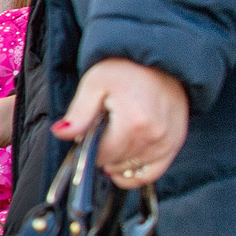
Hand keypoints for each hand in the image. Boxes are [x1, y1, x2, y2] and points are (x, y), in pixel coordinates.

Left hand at [55, 58, 188, 188]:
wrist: (159, 60)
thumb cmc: (124, 69)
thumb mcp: (94, 85)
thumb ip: (78, 113)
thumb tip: (60, 133)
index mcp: (134, 123)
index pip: (101, 156)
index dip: (87, 147)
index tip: (87, 132)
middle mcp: (154, 137)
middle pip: (115, 163)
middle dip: (102, 152)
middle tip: (101, 130)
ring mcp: (168, 143)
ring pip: (130, 170)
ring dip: (116, 161)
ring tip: (114, 138)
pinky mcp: (175, 144)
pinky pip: (152, 173)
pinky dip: (135, 174)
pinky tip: (122, 165)